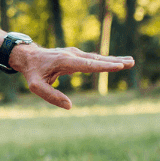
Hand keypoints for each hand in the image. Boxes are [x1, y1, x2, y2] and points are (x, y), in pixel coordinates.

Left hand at [9, 45, 133, 108]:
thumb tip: (69, 106)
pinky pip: (93, 59)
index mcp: (65, 62)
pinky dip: (105, 61)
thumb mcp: (36, 87)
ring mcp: (75, 54)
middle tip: (131, 62)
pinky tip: (115, 62)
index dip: (104, 66)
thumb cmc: (32, 72)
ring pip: (97, 58)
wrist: (28, 56)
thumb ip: (52, 97)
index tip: (118, 66)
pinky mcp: (75, 56)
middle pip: (97, 59)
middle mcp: (73, 55)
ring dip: (113, 60)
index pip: (88, 65)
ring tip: (130, 61)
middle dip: (115, 61)